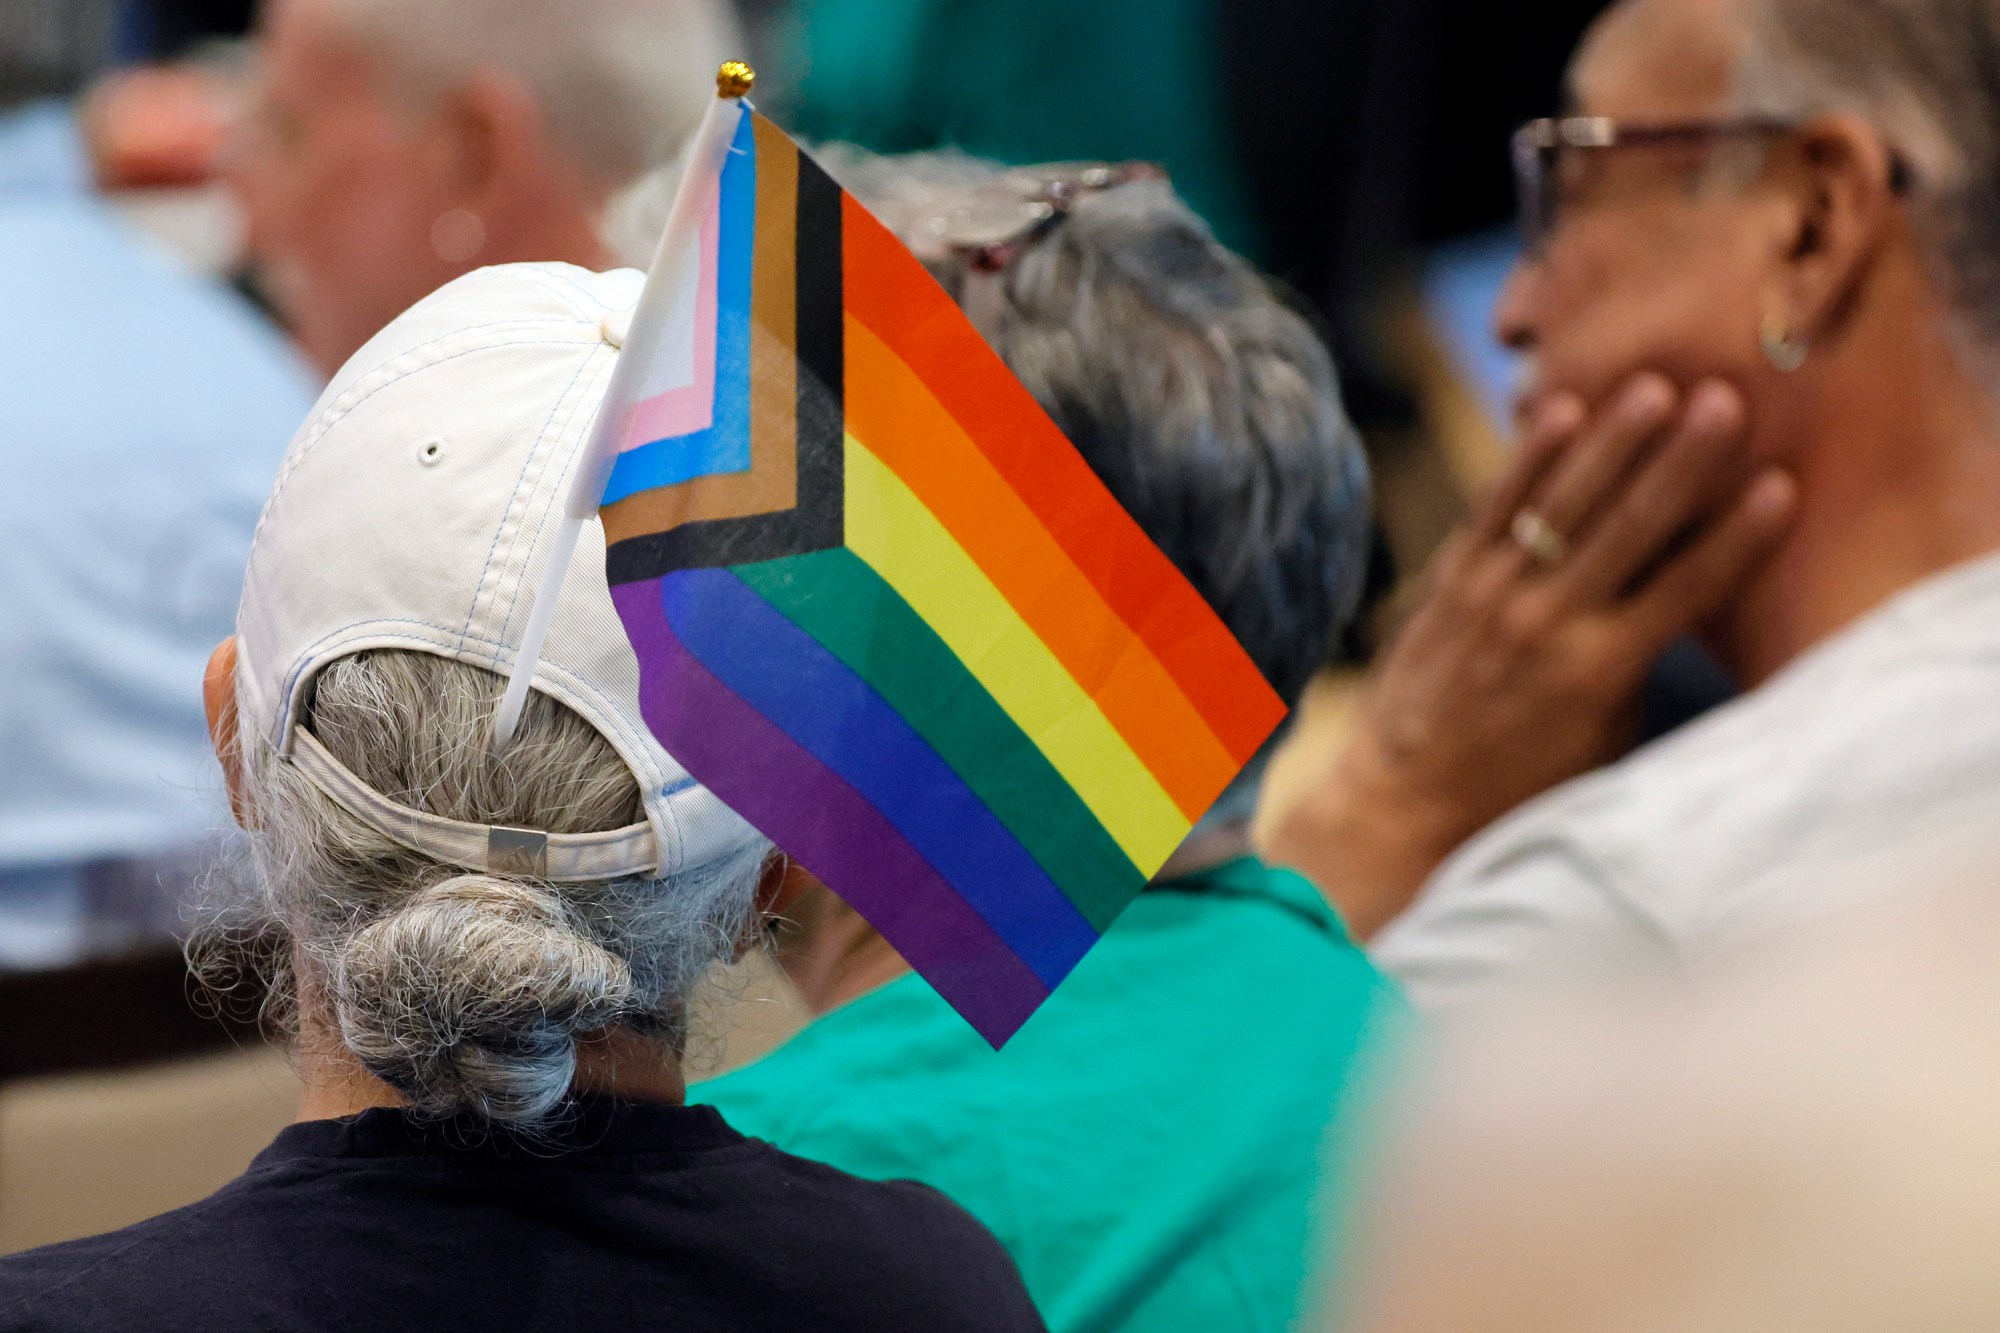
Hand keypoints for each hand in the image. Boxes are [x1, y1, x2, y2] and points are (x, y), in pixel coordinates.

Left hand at [1254, 373, 1795, 938]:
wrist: (1405, 803)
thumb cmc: (1522, 785)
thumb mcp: (1604, 741)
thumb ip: (1643, 674)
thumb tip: (1698, 609)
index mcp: (1600, 672)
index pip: (1686, 590)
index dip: (1737, 535)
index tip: (1782, 483)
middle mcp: (1548, 626)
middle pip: (1630, 528)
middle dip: (1681, 462)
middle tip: (1727, 399)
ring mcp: (1493, 597)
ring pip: (1563, 504)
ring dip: (1611, 442)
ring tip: (1656, 385)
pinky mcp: (1449, 582)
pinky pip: (1494, 507)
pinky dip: (1528, 458)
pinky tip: (1562, 408)